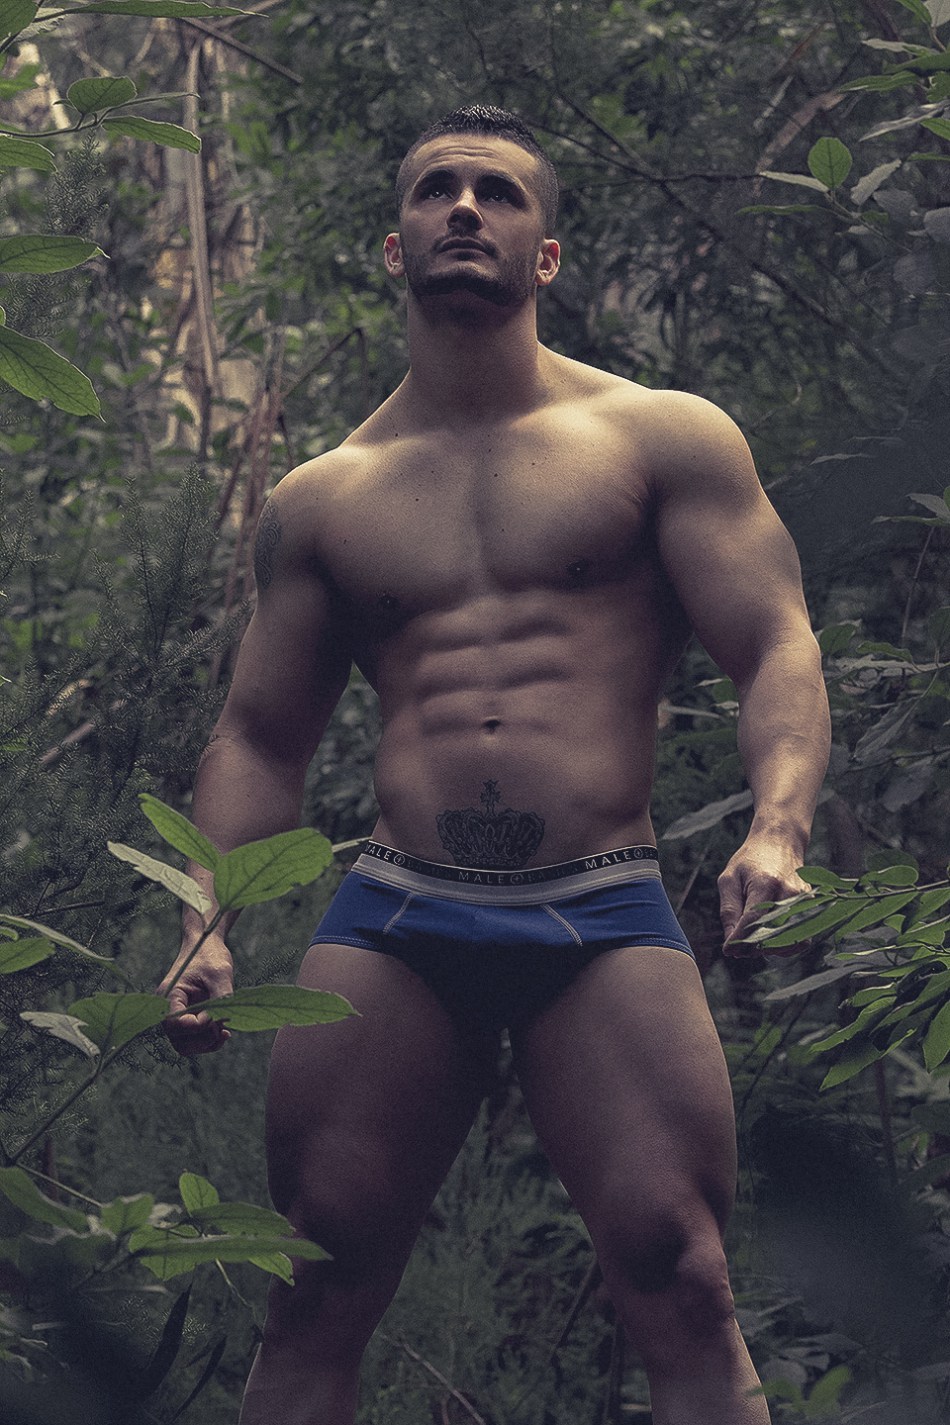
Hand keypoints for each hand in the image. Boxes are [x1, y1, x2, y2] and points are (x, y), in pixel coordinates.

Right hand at [157, 934, 233, 1055]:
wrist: (205, 946)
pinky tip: (223, 1032)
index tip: (215, 1015)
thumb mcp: (219, 973)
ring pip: (186, 1046)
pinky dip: (209, 1041)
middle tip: (222, 1028)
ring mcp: (177, 1016)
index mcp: (169, 996)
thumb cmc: (210, 956)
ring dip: (206, 1044)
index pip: (175, 1024)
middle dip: (203, 1039)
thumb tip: (223, 1021)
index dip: (197, 1026)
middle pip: (179, 1041)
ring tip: (224, 1032)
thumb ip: (221, 997)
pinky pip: (194, 1041)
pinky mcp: (187, 1019)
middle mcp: (168, 1010)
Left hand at [718, 835, 809, 956]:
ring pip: (790, 941)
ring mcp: (804, 900)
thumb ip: (729, 912)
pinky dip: (786, 945)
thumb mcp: (729, 880)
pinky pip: (801, 937)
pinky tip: (771, 939)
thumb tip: (730, 944)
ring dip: (770, 948)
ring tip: (755, 940)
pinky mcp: (811, 906)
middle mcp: (789, 893)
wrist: (779, 842)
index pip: (753, 922)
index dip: (740, 941)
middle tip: (740, 945)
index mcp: (766, 883)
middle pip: (773, 935)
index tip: (729, 950)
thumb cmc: (749, 861)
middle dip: (753, 947)